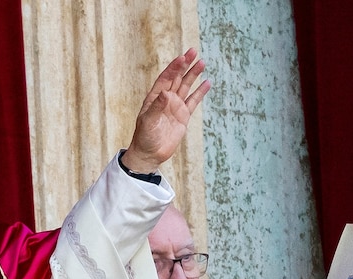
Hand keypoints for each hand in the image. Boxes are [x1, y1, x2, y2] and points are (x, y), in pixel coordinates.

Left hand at [121, 48, 210, 173]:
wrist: (150, 154)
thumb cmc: (144, 137)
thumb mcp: (148, 122)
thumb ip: (157, 107)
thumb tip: (167, 93)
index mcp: (155, 97)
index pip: (166, 78)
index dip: (174, 68)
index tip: (182, 58)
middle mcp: (166, 99)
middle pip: (177, 78)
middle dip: (185, 64)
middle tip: (194, 51)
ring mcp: (175, 107)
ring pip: (186, 86)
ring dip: (193, 74)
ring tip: (202, 62)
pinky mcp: (183, 116)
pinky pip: (193, 101)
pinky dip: (200, 92)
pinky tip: (207, 83)